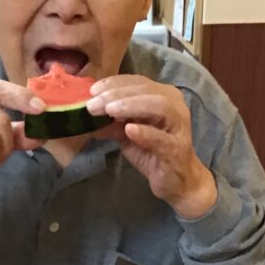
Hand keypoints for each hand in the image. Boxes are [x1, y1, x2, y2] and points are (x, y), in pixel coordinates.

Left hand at [86, 76, 216, 218]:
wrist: (176, 182)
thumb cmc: (153, 154)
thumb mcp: (127, 136)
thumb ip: (111, 123)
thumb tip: (86, 114)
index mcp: (163, 97)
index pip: (138, 82)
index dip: (115, 83)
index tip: (92, 90)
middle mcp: (174, 107)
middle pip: (146, 91)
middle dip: (117, 94)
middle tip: (93, 103)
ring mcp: (178, 128)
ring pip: (159, 107)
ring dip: (131, 106)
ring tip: (109, 110)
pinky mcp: (176, 150)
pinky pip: (162, 138)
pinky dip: (145, 132)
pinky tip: (129, 129)